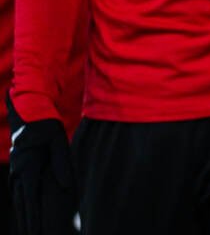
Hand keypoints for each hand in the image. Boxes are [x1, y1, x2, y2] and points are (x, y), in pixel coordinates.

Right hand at [8, 95, 76, 234]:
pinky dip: (21, 205)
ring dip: (22, 216)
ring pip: (18, 199)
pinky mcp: (18, 169)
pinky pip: (18, 192)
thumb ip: (62, 164)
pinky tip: (24, 213)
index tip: (36, 232)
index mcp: (28, 167)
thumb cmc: (48, 129)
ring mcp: (16, 171)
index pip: (30, 198)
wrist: (31, 116)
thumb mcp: (59, 143)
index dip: (33, 217)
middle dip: (27, 223)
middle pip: (22, 203)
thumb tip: (65, 187)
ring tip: (28, 232)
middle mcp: (18, 172)